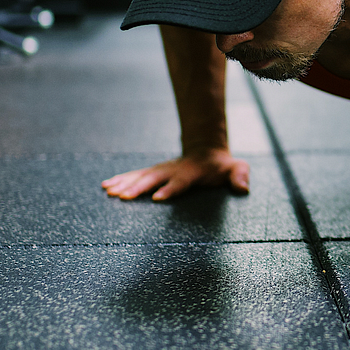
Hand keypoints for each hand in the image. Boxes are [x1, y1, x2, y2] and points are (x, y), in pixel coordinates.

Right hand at [101, 149, 249, 200]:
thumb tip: (244, 188)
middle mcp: (173, 170)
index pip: (181, 182)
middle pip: (154, 179)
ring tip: (108, 191)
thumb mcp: (236, 168)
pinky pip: (134, 176)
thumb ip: (240, 176)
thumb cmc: (222, 166)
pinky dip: (120, 180)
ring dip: (124, 183)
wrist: (207, 151)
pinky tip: (105, 186)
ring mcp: (161, 170)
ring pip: (140, 176)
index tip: (157, 198)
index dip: (170, 189)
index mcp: (192, 172)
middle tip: (122, 197)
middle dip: (138, 188)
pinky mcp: (153, 172)